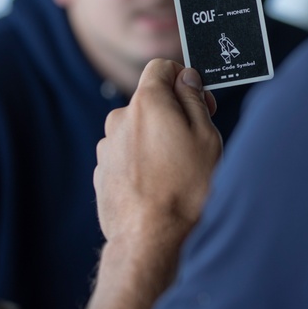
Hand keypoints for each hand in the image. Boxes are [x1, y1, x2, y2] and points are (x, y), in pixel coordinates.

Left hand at [94, 59, 221, 245]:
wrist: (150, 240)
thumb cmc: (185, 189)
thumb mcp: (206, 137)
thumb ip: (193, 100)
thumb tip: (186, 78)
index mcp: (147, 103)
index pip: (162, 68)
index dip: (185, 79)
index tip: (200, 101)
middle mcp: (119, 119)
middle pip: (151, 101)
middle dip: (173, 113)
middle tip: (195, 141)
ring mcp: (107, 147)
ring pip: (139, 129)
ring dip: (157, 139)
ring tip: (177, 170)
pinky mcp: (101, 172)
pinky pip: (127, 154)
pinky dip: (143, 161)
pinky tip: (160, 184)